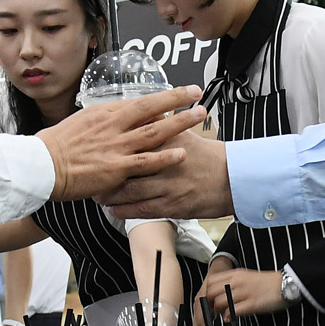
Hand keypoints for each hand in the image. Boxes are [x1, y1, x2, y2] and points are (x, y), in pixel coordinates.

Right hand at [38, 87, 205, 200]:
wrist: (39, 166)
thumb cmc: (53, 147)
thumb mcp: (78, 124)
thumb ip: (99, 122)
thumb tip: (111, 119)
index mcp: (102, 113)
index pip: (138, 102)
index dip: (161, 97)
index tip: (179, 93)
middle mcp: (112, 125)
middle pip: (151, 108)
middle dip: (177, 98)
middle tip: (198, 93)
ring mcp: (115, 146)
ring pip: (154, 131)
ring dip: (180, 122)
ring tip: (199, 116)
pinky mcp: (115, 169)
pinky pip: (145, 162)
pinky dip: (165, 157)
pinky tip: (182, 153)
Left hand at [100, 131, 232, 219]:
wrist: (234, 180)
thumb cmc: (209, 158)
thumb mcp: (187, 135)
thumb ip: (164, 125)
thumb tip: (145, 114)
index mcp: (168, 140)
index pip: (133, 139)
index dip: (111, 145)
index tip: (96, 147)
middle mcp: (166, 161)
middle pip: (125, 166)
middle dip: (104, 173)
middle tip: (90, 175)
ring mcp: (169, 185)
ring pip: (129, 191)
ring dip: (110, 195)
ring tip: (98, 195)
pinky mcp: (173, 205)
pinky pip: (142, 210)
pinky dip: (124, 210)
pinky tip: (115, 210)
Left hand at [202, 265, 286, 317]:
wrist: (287, 283)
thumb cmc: (267, 283)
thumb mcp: (246, 279)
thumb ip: (232, 287)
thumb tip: (221, 302)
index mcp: (235, 275)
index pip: (210, 282)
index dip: (206, 294)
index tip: (209, 302)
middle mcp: (237, 282)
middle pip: (211, 293)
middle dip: (208, 305)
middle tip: (213, 311)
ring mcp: (244, 292)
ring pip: (219, 302)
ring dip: (217, 311)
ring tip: (222, 315)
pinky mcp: (252, 303)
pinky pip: (234, 310)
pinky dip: (228, 316)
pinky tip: (230, 318)